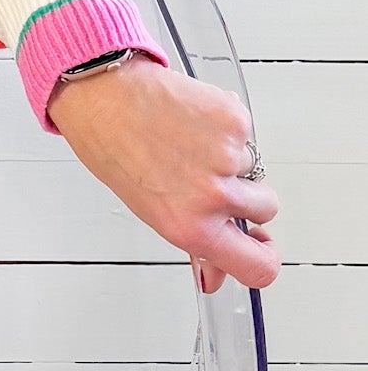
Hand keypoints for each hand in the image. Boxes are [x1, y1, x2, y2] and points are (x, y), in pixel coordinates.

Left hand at [47, 53, 279, 293]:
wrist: (104, 94)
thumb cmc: (114, 147)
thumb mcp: (149, 210)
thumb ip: (192, 244)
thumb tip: (213, 276)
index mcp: (192, 228)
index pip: (259, 267)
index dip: (266, 256)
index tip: (261, 242)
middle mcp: (213, 196)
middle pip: (265, 208)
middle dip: (244, 193)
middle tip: (207, 173)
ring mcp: (228, 156)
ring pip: (253, 166)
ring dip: (231, 156)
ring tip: (189, 140)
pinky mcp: (234, 120)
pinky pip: (245, 130)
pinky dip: (225, 124)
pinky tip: (193, 118)